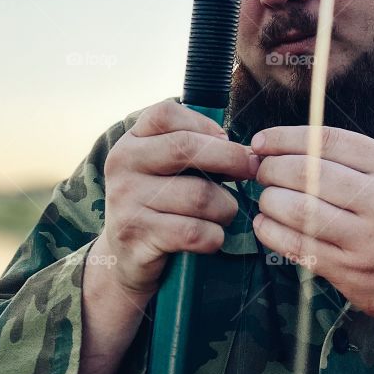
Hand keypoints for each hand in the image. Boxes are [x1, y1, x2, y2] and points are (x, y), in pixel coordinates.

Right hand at [94, 99, 255, 299]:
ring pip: (200, 195)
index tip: (225, 139)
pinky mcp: (138, 236)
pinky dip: (215, 236)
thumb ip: (193, 152)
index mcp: (130, 143)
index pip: (165, 114)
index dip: (203, 123)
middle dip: (230, 158)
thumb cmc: (157, 206)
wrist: (124, 259)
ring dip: (225, 207)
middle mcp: (123, 166)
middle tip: (251, 169)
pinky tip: (212, 237)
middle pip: (186, 148)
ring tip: (223, 212)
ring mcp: (127, 201)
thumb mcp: (161, 170)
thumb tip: (247, 152)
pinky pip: (195, 232)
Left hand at [250, 125, 373, 363]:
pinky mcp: (351, 273)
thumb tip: (290, 145)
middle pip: (305, 172)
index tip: (261, 141)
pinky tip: (267, 225)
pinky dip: (271, 232)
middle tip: (261, 172)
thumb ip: (355, 160)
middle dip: (271, 169)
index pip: (325, 141)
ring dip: (269, 201)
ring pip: (296, 210)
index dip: (284, 138)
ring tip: (267, 199)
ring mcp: (367, 240)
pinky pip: (297, 246)